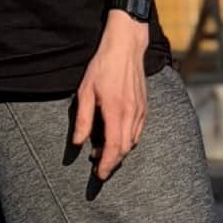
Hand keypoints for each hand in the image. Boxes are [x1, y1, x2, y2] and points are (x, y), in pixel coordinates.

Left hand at [70, 16, 149, 181]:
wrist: (126, 46)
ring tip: (101, 150)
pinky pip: (138, 131)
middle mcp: (132, 114)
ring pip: (132, 141)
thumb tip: (77, 143)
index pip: (114, 147)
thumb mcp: (85, 91)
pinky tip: (115, 135)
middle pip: (125, 148)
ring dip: (119, 150)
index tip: (99, 175)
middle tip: (96, 165)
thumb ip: (82, 118)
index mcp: (116, 111)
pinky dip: (127, 139)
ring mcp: (141, 110)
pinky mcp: (145, 106)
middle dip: (112, 161)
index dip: (107, 164)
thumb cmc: (103, 66)